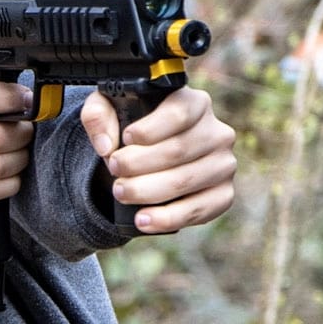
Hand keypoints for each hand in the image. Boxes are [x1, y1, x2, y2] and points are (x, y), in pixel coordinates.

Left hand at [81, 87, 235, 233]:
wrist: (151, 159)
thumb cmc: (133, 128)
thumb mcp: (110, 109)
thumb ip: (98, 116)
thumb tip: (105, 146)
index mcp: (196, 104)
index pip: (178, 113)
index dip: (148, 130)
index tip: (125, 139)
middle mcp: (217, 132)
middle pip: (178, 150)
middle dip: (139, 164)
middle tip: (114, 170)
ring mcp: (224, 165)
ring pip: (184, 181)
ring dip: (147, 191)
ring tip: (121, 192)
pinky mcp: (224, 195)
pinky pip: (198, 210)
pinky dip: (167, 218)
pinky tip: (143, 219)